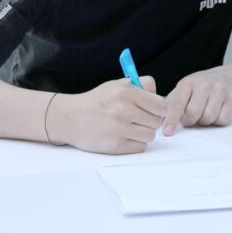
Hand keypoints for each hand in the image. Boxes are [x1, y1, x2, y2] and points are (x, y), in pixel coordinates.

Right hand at [49, 76, 165, 154]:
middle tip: (138, 119)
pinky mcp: (114, 145)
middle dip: (150, 121)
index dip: (159, 109)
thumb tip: (161, 97)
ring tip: (130, 128)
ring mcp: (119, 129)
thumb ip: (141, 86)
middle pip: (156, 122)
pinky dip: (135, 143)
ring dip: (143, 133)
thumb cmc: (97, 101)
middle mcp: (123, 110)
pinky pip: (140, 147)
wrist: (70, 118)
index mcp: (126, 93)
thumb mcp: (117, 85)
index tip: (153, 110)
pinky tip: (124, 136)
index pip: (161, 105)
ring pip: (150, 136)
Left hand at [163, 69, 231, 132]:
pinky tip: (215, 112)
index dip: (172, 119)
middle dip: (190, 121)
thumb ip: (170, 104)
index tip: (167, 131)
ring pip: (208, 118)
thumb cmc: (199, 88)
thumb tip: (158, 120)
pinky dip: (217, 121)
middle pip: (194, 113)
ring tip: (203, 113)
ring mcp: (220, 90)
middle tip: (190, 119)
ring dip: (204, 122)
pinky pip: (222, 120)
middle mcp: (205, 84)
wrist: (225, 78)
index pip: (178, 104)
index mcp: (188, 83)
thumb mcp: (182, 90)